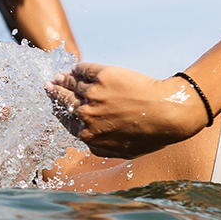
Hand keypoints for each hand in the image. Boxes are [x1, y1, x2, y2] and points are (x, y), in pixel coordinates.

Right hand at [47, 63, 209, 156]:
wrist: (170, 112)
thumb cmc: (153, 134)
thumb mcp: (125, 151)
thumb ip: (102, 148)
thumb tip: (88, 144)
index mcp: (88, 134)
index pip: (66, 120)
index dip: (60, 111)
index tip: (57, 105)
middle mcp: (86, 114)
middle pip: (64, 101)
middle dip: (55, 93)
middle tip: (50, 85)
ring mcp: (94, 94)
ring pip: (72, 84)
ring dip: (65, 79)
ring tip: (61, 76)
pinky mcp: (104, 76)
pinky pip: (85, 69)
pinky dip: (79, 68)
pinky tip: (77, 68)